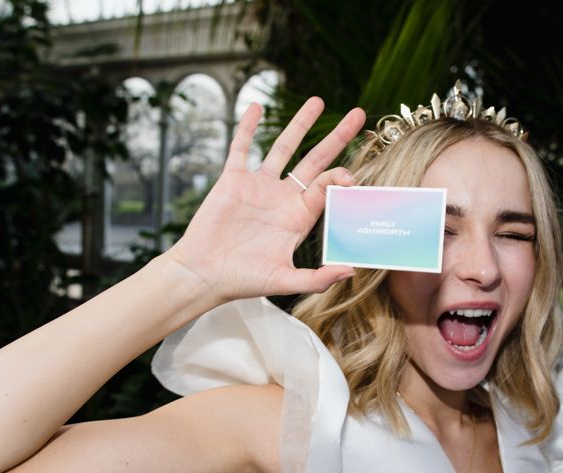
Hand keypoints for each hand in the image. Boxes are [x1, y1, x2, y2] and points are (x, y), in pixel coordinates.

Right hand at [166, 97, 365, 301]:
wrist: (204, 273)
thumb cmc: (243, 280)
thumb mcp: (285, 281)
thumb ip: (317, 279)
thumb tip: (350, 272)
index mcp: (298, 218)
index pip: (326, 188)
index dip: (340, 178)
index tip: (350, 174)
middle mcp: (282, 198)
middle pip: (315, 160)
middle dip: (336, 138)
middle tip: (357, 116)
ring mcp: (258, 186)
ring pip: (283, 147)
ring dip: (300, 124)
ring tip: (318, 101)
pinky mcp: (233, 180)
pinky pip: (241, 147)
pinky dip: (248, 127)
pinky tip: (256, 106)